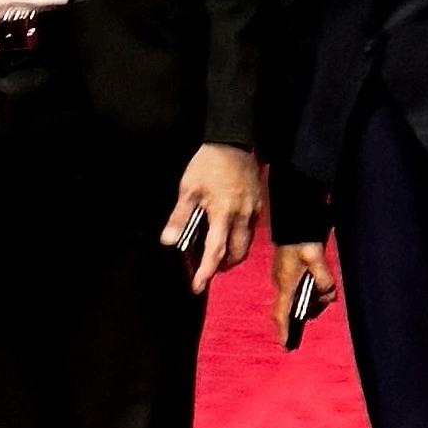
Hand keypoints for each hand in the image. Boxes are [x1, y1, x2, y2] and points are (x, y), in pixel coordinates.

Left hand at [163, 143, 261, 293]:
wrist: (234, 142)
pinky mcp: (259, 204)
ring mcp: (253, 211)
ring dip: (233, 255)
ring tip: (218, 254)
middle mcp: (242, 216)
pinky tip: (229, 233)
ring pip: (246, 244)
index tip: (198, 286)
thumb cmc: (208, 164)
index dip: (206, 271)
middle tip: (208, 269)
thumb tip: (168, 241)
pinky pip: (251, 230)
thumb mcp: (188, 188)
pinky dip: (240, 239)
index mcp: (222, 213)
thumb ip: (180, 217)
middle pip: (236, 253)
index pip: (215, 250)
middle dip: (223, 266)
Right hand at [271, 240, 337, 342]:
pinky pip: (293, 289)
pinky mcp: (286, 269)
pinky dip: (304, 294)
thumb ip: (324, 280)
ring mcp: (282, 276)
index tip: (285, 346)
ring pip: (292, 298)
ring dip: (304, 304)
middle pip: (287, 308)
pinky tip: (316, 290)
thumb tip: (328, 297)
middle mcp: (281, 282)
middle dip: (296, 319)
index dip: (283, 331)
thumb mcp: (316, 258)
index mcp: (285, 283)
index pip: (281, 313)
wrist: (294, 220)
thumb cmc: (302, 239)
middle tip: (305, 327)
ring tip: (319, 303)